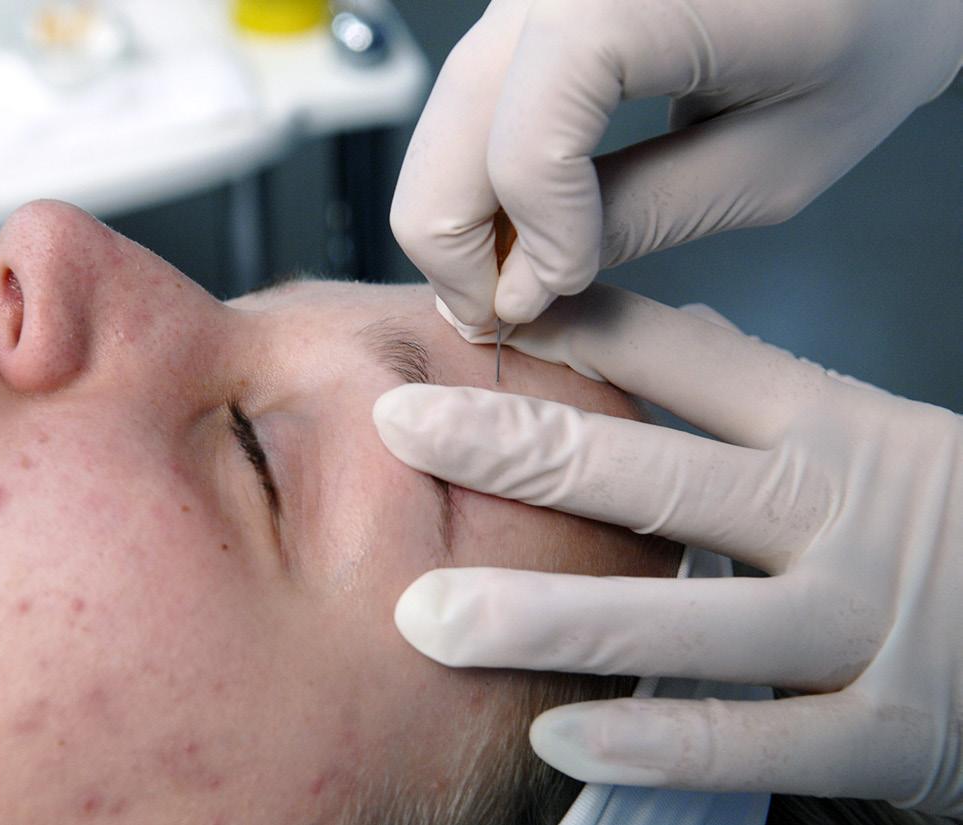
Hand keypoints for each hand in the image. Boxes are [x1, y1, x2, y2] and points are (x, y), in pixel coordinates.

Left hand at [373, 285, 962, 814]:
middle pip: (659, 474)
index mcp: (829, 425)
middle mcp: (838, 512)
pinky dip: (651, 740)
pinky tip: (553, 735)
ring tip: (431, 615)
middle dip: (521, 449)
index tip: (470, 314)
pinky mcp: (883, 729)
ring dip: (547, 618)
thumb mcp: (856, 435)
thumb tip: (632, 321)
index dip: (573, 332)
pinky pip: (750, 736)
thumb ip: (747, 392)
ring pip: (685, 616)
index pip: (685, 360)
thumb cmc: (930, 521)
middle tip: (402, 427)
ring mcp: (860, 622)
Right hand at [390, 0, 962, 331]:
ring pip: (440, 125)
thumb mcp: (773, 163)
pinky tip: (527, 224)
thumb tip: (529, 284)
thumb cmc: (863, 37)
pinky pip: (467, 108)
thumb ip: (643, 220)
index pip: (530, 127)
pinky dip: (478, 180)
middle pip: (450, 133)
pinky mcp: (527, 12)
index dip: (536, 225)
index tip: (563, 286)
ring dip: (463, 218)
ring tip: (523, 276)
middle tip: (505, 315)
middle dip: (460, 248)